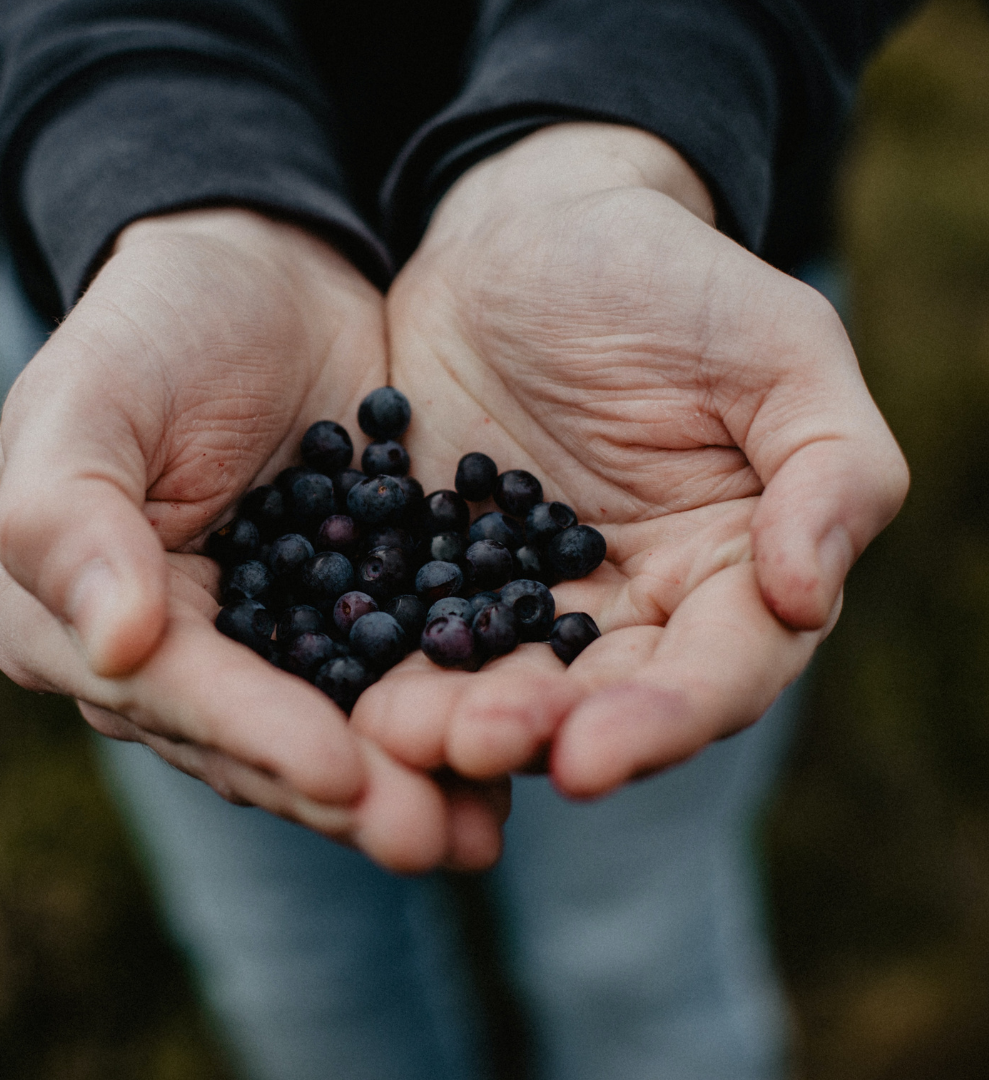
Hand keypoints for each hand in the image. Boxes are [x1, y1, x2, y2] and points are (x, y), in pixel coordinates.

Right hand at [0, 208, 507, 870]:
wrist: (269, 276)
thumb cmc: (162, 324)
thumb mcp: (92, 397)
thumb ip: (71, 517)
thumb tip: (111, 644)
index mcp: (90, 615)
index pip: (174, 694)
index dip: (256, 737)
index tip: (340, 771)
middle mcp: (182, 653)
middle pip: (262, 741)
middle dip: (348, 791)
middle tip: (432, 837)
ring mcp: (278, 640)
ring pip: (339, 726)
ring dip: (410, 779)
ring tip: (483, 827)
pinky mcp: (361, 610)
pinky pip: (403, 670)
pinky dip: (452, 708)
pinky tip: (516, 741)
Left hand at [352, 124, 907, 795]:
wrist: (526, 234)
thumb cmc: (666, 279)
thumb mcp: (779, 348)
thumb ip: (830, 468)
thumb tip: (806, 595)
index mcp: (730, 569)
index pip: (718, 673)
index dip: (662, 722)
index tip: (588, 756)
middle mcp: (634, 604)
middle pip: (600, 701)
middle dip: (539, 732)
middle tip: (472, 743)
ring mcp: (529, 593)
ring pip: (505, 681)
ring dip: (455, 721)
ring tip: (399, 735)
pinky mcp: (444, 568)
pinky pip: (422, 628)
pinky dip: (393, 664)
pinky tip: (350, 692)